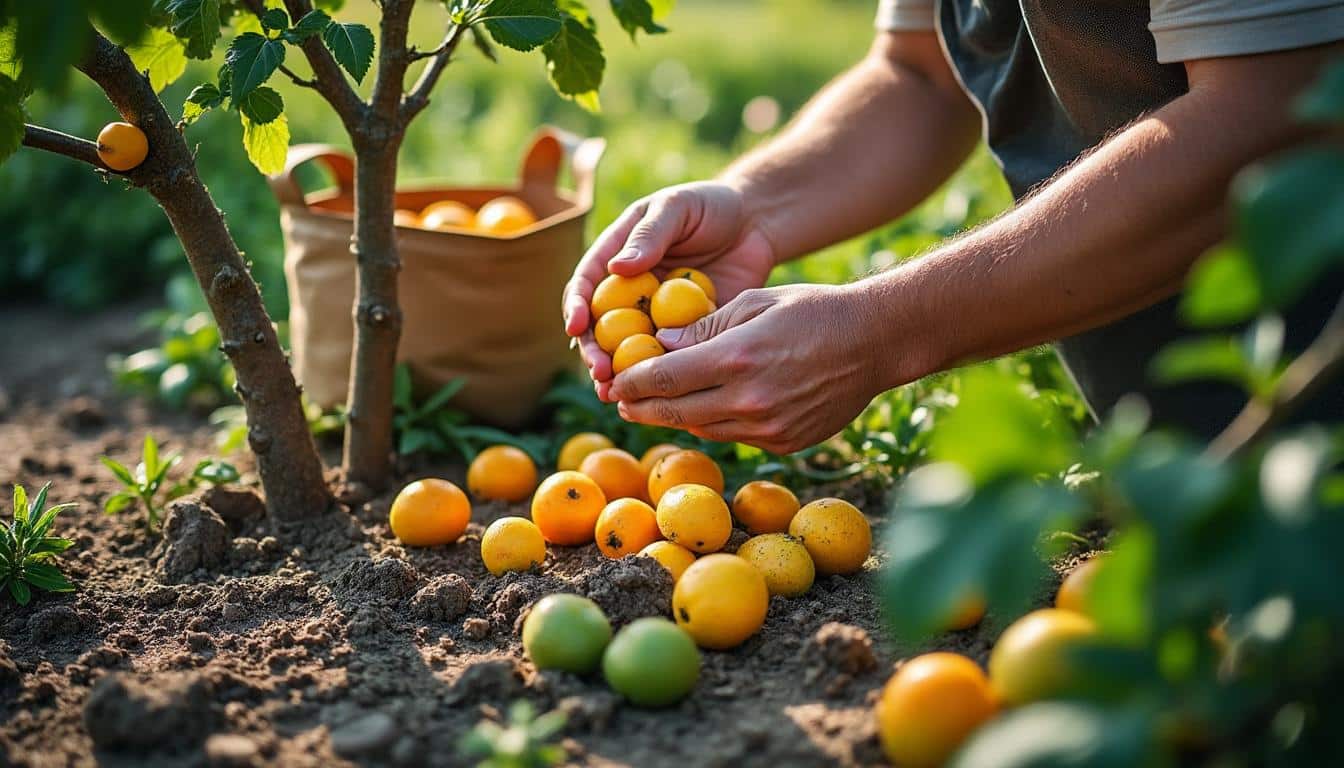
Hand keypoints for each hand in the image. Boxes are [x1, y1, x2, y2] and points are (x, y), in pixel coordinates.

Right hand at [562, 181, 776, 395]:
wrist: (755, 225)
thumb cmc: (711, 206)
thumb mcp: (677, 208)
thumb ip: (649, 235)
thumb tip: (616, 269)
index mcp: (616, 258)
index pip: (585, 285)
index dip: (576, 307)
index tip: (576, 327)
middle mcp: (630, 292)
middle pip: (600, 328)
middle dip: (595, 353)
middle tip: (601, 372)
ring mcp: (656, 316)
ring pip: (630, 350)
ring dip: (621, 375)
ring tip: (617, 394)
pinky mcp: (685, 334)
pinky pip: (670, 359)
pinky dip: (662, 378)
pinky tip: (660, 396)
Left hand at [608, 283, 891, 454]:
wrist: (874, 341)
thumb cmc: (812, 309)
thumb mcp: (754, 302)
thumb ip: (702, 328)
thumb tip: (658, 346)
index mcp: (736, 357)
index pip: (664, 379)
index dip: (632, 382)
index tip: (615, 381)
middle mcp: (748, 399)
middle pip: (676, 413)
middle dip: (641, 409)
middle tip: (621, 402)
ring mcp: (768, 426)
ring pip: (703, 429)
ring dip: (676, 419)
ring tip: (656, 408)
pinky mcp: (786, 442)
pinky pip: (735, 437)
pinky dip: (715, 425)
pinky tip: (704, 412)